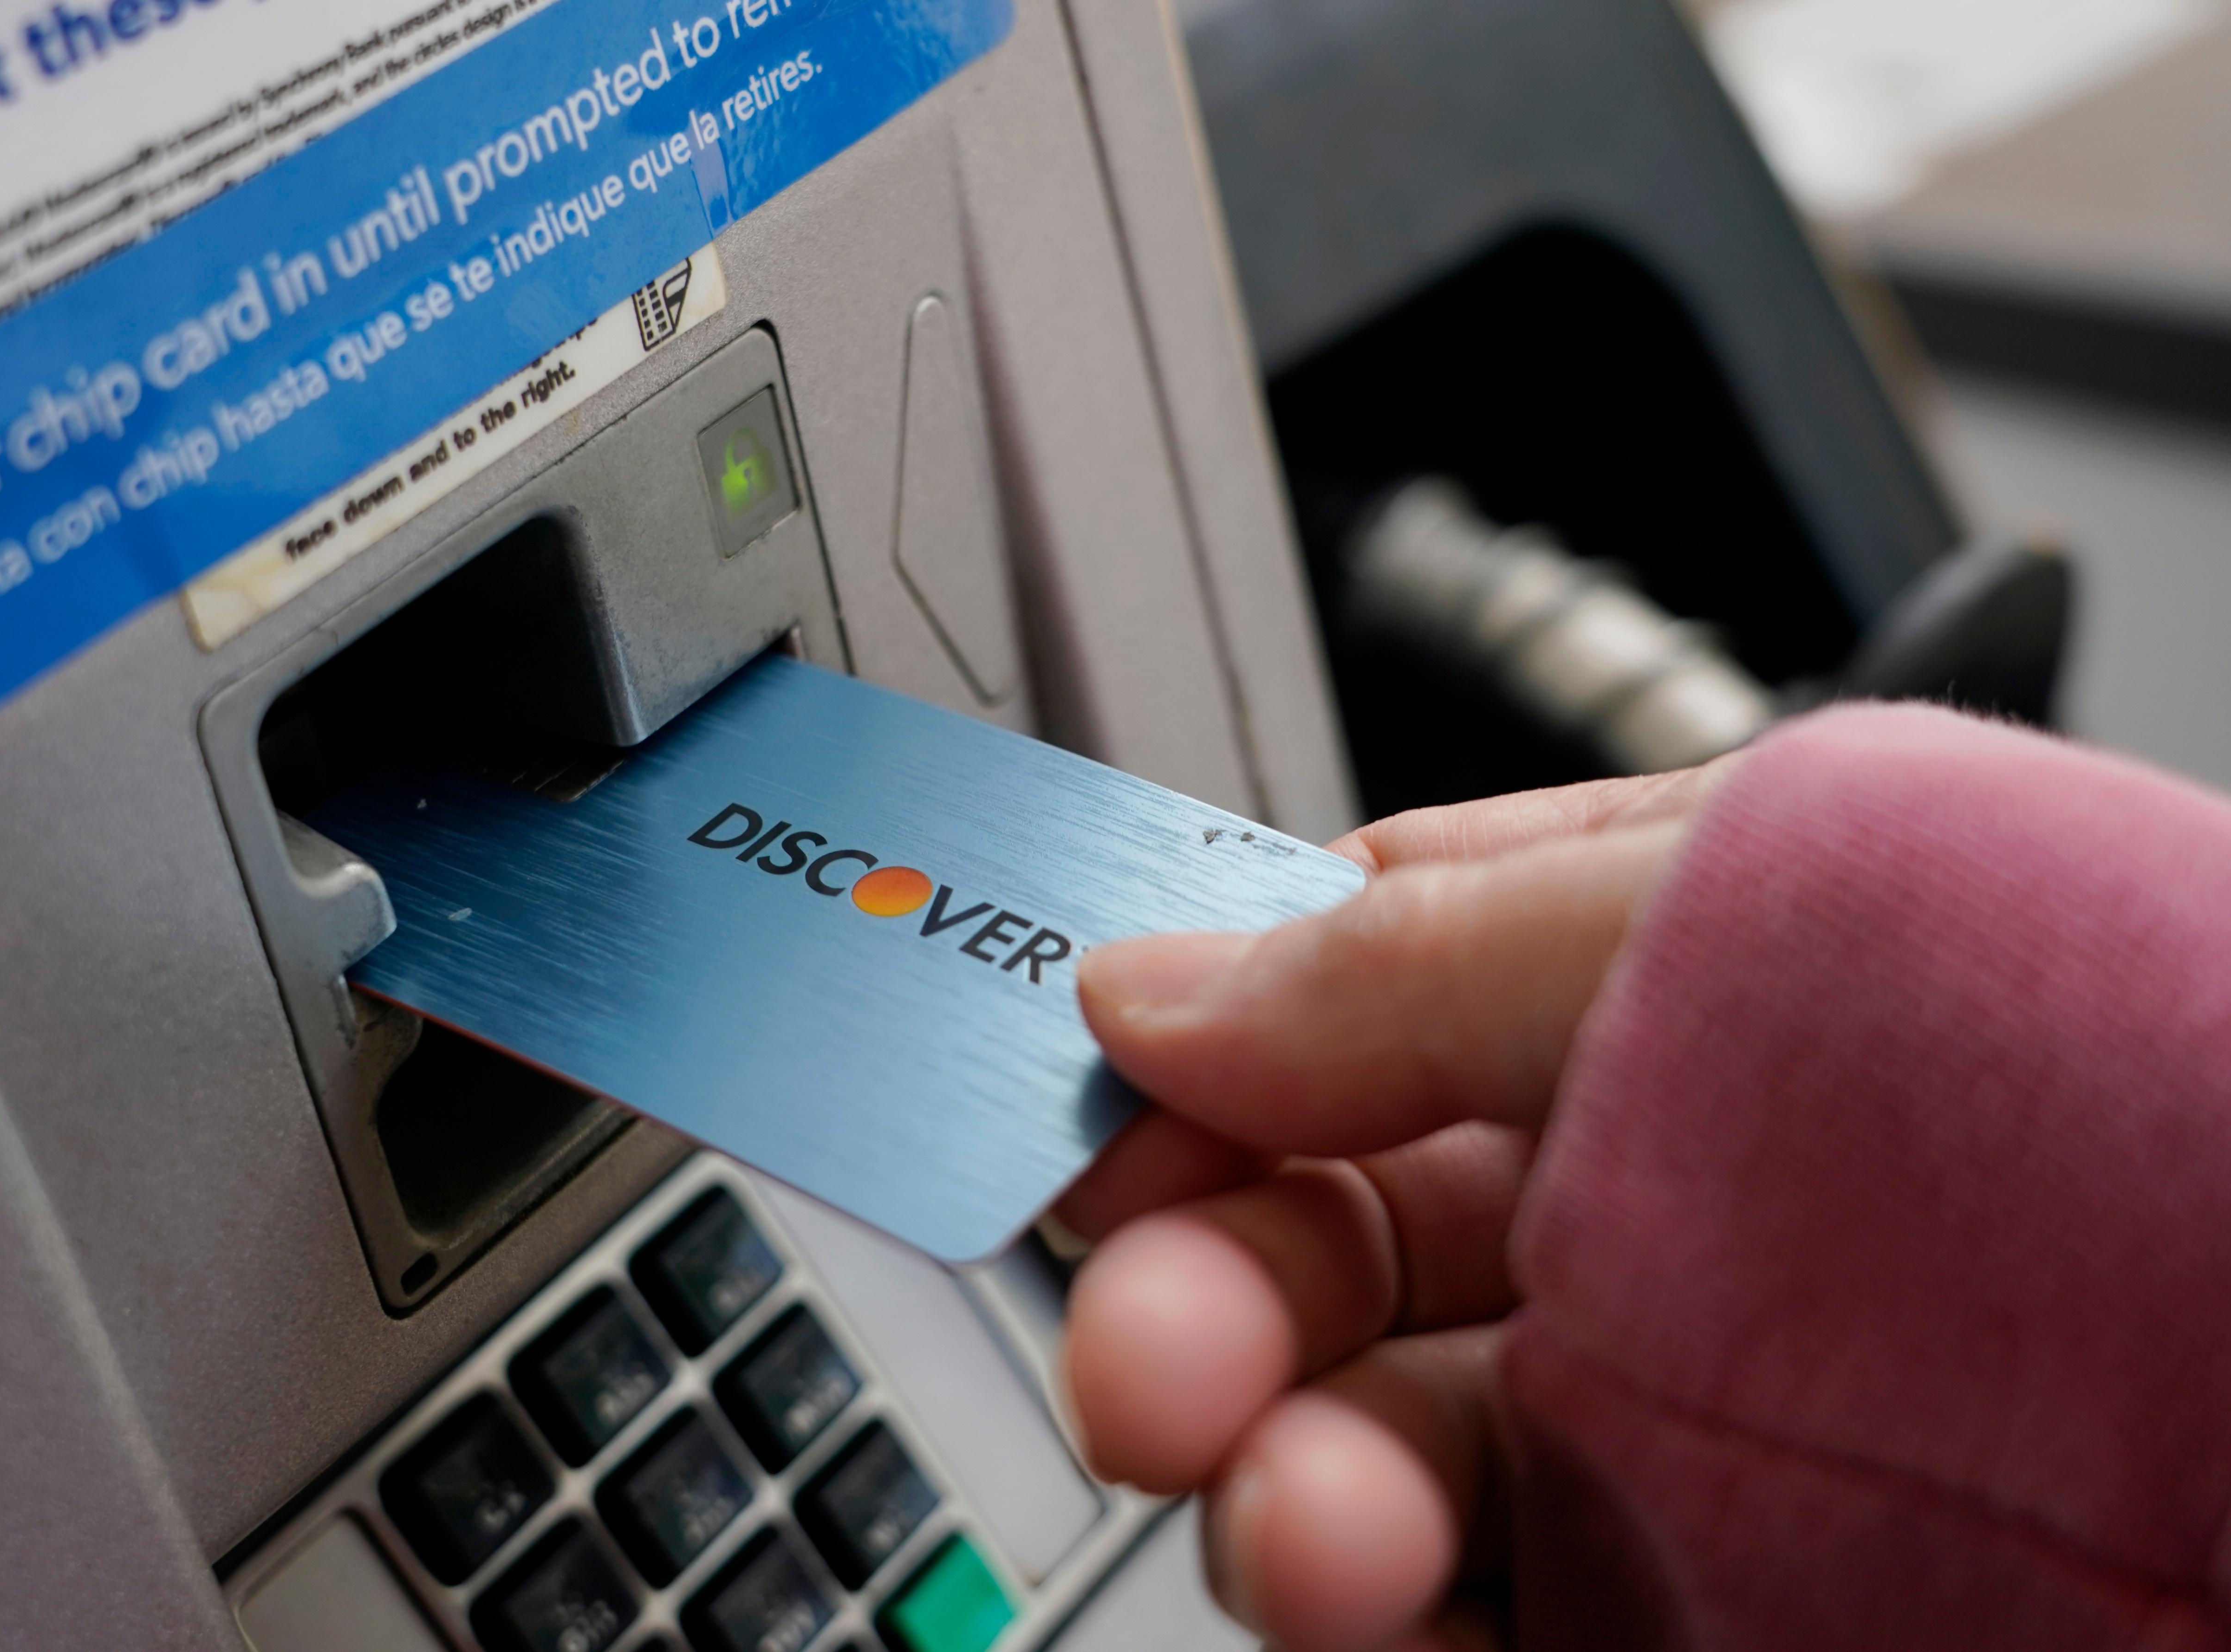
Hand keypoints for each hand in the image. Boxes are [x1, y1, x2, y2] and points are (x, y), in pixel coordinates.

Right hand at [1057, 762, 1734, 1650]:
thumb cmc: (2067, 1071)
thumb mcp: (1701, 914)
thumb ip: (1395, 955)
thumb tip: (1135, 990)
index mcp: (1641, 972)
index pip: (1341, 1006)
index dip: (1190, 1071)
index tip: (1090, 1138)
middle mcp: (1643, 1190)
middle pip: (1330, 1251)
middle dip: (1206, 1305)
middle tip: (1147, 1368)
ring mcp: (1667, 1406)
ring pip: (1377, 1449)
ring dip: (1289, 1492)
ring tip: (1303, 1533)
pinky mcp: (1693, 1591)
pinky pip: (1470, 1611)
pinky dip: (1380, 1617)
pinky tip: (1369, 1602)